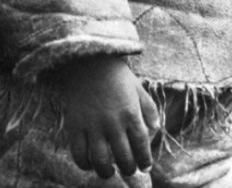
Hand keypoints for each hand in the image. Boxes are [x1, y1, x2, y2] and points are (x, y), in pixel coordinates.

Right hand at [56, 55, 158, 178]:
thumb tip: (155, 128)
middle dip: (129, 169)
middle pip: (124, 158)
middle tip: (129, 169)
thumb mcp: (137, 86)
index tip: (145, 166)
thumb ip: (148, 107)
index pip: (142, 146)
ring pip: (101, 161)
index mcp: (130, 113)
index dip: (145, 160)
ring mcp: (93, 125)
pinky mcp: (76, 125)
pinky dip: (85, 164)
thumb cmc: (114, 73)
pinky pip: (79, 153)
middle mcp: (113, 122)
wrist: (86, 59)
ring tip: (109, 171)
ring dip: (107, 171)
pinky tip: (90, 162)